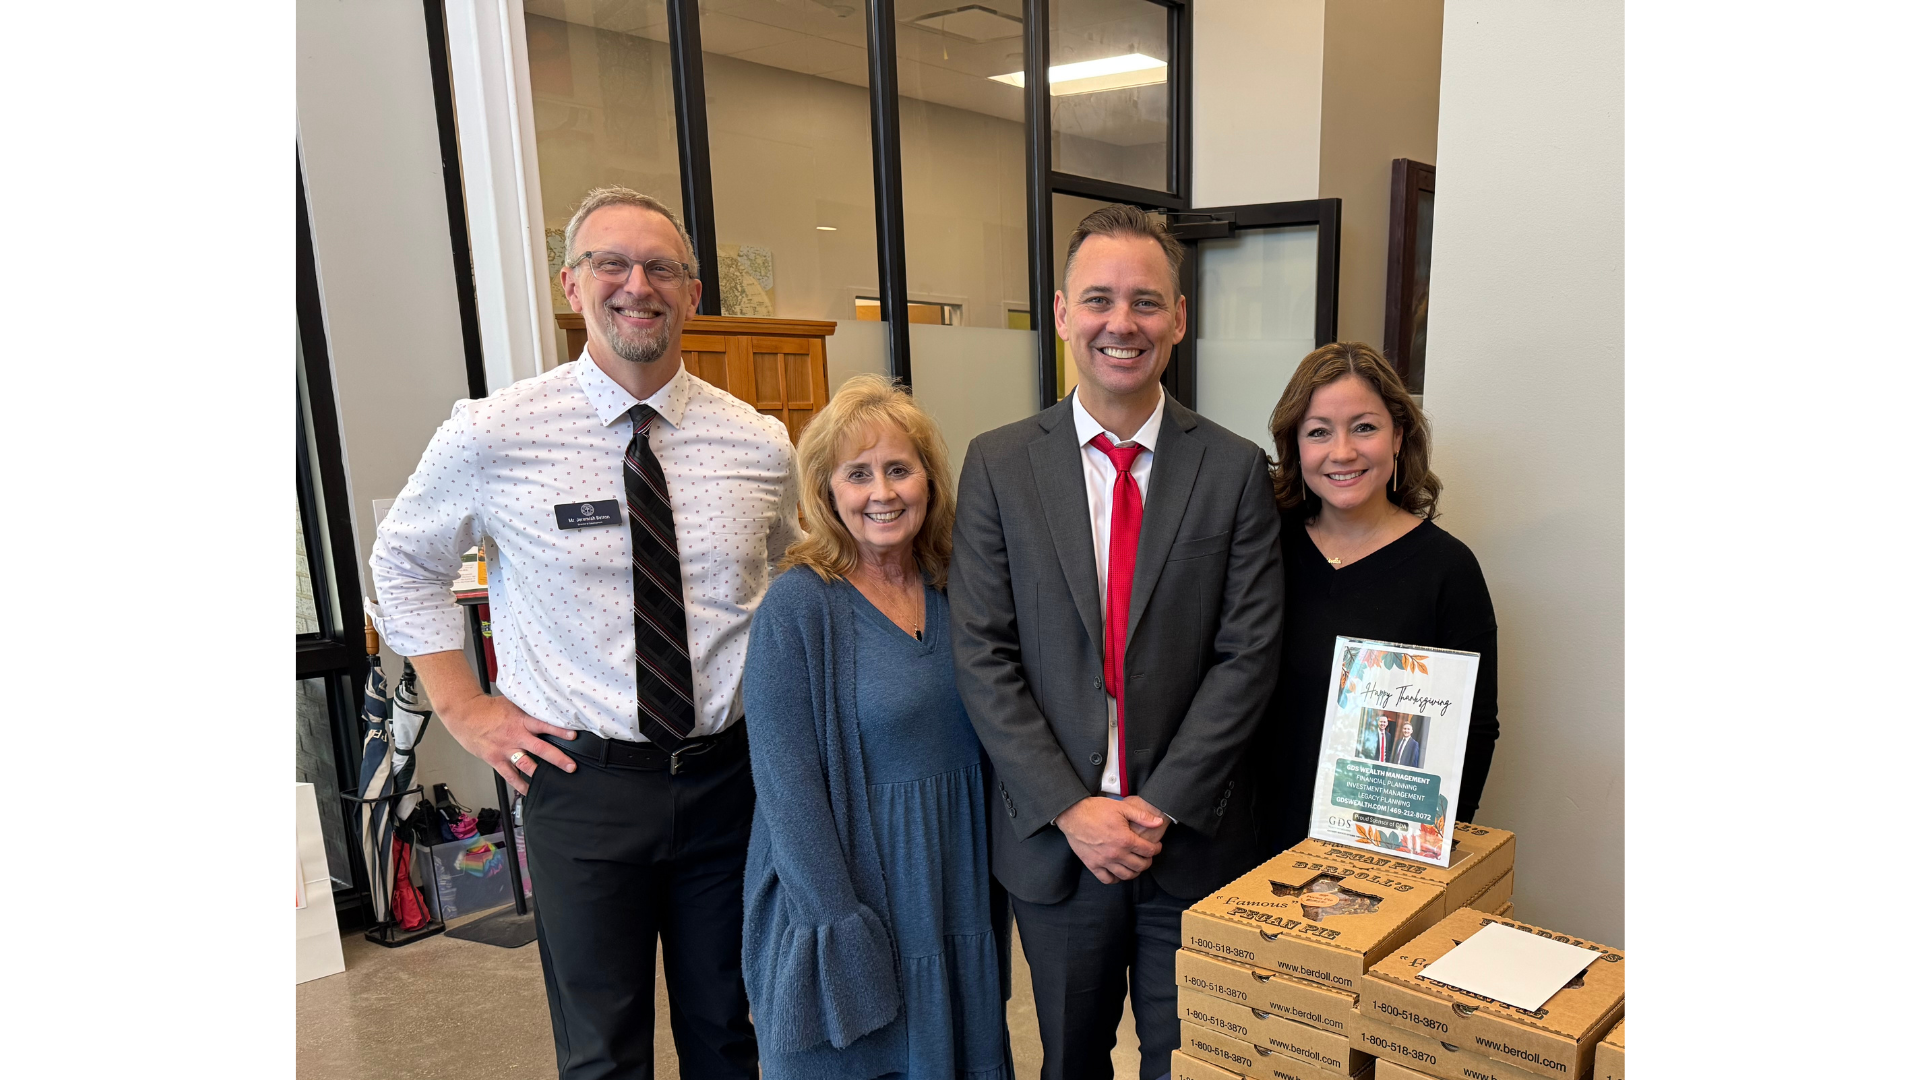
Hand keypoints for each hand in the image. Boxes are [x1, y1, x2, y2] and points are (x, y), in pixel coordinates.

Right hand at [438, 691, 578, 795]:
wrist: (465, 715)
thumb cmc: (488, 709)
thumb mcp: (512, 703)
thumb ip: (528, 709)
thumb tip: (547, 708)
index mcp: (521, 720)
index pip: (544, 725)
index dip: (559, 731)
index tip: (574, 736)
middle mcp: (516, 736)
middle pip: (540, 749)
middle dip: (558, 758)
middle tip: (571, 766)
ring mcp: (506, 750)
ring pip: (527, 765)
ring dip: (541, 774)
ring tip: (555, 782)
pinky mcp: (496, 760)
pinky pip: (510, 776)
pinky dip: (520, 785)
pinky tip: (530, 791)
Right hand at [1057, 796, 1164, 883]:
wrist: (1073, 814)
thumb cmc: (1096, 809)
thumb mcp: (1122, 808)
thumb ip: (1142, 816)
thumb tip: (1159, 822)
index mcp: (1125, 839)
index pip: (1148, 851)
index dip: (1156, 849)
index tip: (1156, 846)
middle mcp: (1116, 854)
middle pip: (1140, 866)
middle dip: (1147, 861)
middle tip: (1147, 856)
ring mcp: (1104, 861)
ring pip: (1126, 875)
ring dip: (1135, 872)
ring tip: (1135, 865)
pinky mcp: (1092, 865)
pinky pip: (1107, 879)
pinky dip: (1116, 879)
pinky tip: (1118, 873)